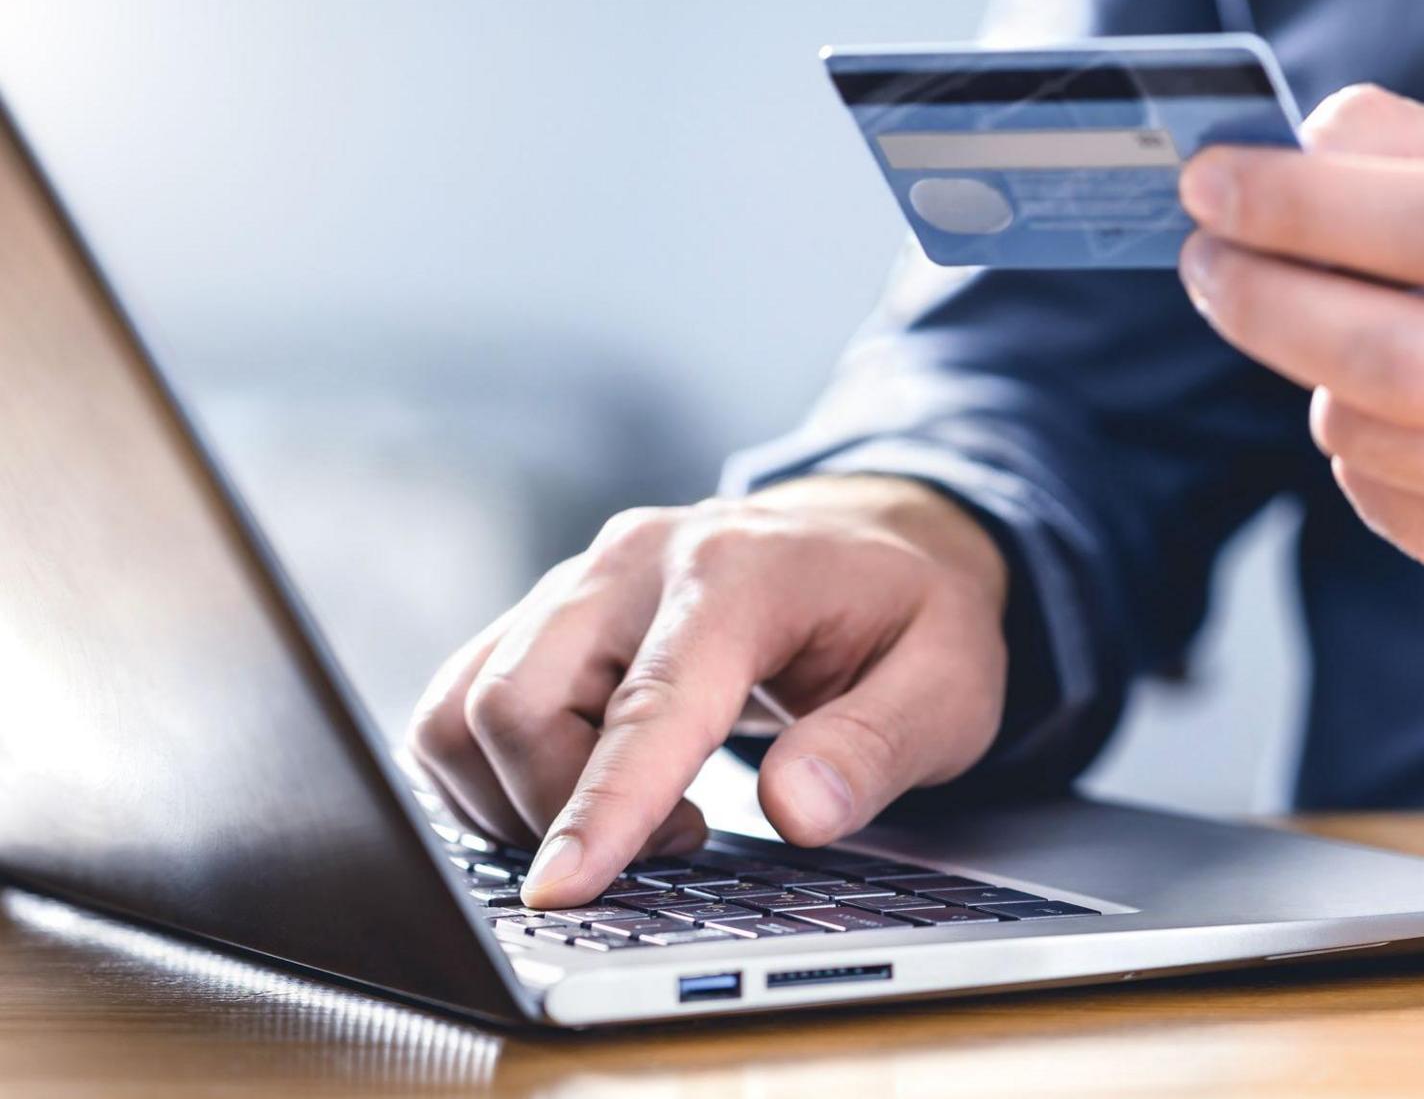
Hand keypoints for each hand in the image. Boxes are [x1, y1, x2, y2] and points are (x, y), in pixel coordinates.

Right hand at [406, 476, 1007, 907]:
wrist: (875, 539)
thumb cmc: (911, 616)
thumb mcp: (950, 684)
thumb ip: (877, 747)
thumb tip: (796, 810)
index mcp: (737, 572)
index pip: (648, 704)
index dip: (600, 807)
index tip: (562, 893)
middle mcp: (634, 562)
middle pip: (517, 701)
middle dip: (558, 812)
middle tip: (679, 844)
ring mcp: (578, 582)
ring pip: (468, 707)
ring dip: (517, 798)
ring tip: (639, 817)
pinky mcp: (544, 613)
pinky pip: (463, 703)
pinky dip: (492, 775)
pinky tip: (581, 794)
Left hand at [1177, 85, 1423, 630]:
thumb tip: (1305, 144)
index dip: (1308, 209)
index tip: (1212, 183)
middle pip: (1397, 359)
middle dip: (1268, 303)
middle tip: (1207, 262)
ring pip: (1377, 441)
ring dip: (1323, 379)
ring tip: (1353, 337)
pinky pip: (1395, 511)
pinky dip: (1367, 454)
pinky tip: (1416, 421)